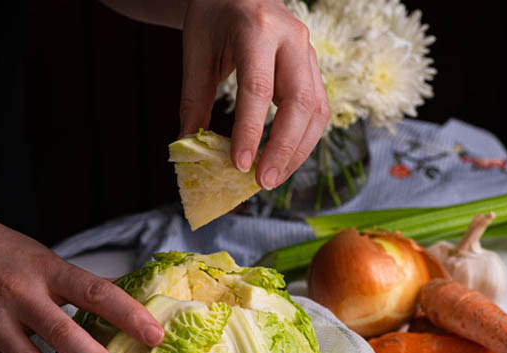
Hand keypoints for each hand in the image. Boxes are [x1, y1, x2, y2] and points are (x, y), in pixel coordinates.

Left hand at [179, 0, 329, 189]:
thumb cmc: (213, 17)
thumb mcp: (196, 53)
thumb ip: (194, 100)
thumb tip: (188, 147)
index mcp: (257, 29)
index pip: (258, 88)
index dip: (250, 131)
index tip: (239, 165)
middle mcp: (292, 39)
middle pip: (299, 102)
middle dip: (283, 148)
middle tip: (263, 181)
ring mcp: (309, 52)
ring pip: (316, 109)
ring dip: (298, 150)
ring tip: (273, 177)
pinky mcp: (314, 67)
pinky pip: (318, 109)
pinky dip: (304, 139)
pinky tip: (285, 159)